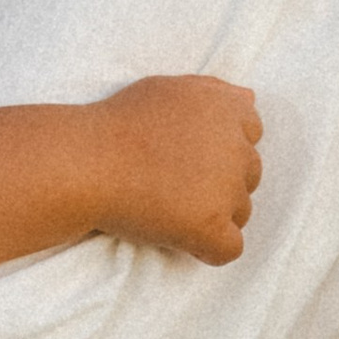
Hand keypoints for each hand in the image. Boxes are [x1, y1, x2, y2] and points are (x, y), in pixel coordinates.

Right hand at [90, 75, 263, 266]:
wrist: (87, 162)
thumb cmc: (119, 124)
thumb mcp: (169, 89)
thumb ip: (214, 92)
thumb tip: (250, 100)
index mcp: (228, 111)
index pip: (251, 136)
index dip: (218, 150)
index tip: (185, 157)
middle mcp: (236, 147)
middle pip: (248, 176)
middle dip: (218, 183)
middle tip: (171, 184)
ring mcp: (226, 189)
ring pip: (240, 213)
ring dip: (211, 215)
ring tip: (166, 207)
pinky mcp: (211, 227)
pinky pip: (229, 248)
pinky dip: (206, 248)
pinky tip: (177, 237)